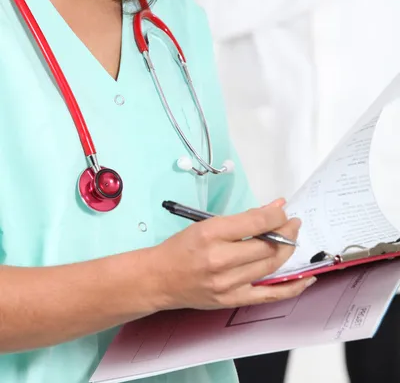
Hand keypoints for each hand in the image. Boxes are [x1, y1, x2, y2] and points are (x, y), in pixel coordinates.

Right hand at [151, 199, 314, 310]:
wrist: (159, 279)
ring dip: (288, 251)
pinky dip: (291, 287)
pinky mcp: (232, 300)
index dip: (276, 216)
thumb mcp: (205, 224)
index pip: (255, 223)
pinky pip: (269, 295)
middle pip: (266, 246)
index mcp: (212, 234)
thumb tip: (273, 210)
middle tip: (293, 223)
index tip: (283, 210)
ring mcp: (228, 284)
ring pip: (270, 266)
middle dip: (287, 232)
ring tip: (293, 239)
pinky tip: (306, 278)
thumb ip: (241, 220)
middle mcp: (220, 260)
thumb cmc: (181, 248)